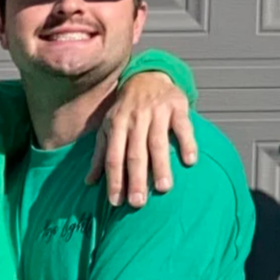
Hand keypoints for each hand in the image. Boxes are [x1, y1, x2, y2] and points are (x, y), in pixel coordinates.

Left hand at [88, 70, 197, 207]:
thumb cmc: (126, 110)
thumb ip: (100, 154)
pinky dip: (187, 143)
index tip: (117, 202)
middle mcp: (135, 119)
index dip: (114, 180)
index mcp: (116, 125)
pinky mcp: (177, 106)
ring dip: (160, 166)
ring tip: (162, 188)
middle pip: (134, 153)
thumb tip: (89, 182)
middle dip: (135, 179)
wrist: (148, 77)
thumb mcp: (109, 127)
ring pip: (157, 142)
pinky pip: (182, 127)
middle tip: (138, 202)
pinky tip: (190, 161)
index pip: (113, 156)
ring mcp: (157, 112)